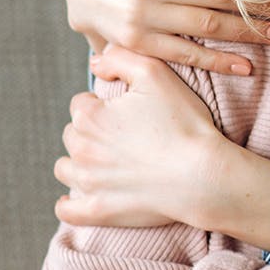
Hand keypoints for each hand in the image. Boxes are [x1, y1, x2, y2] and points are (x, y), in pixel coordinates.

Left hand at [55, 47, 269, 250]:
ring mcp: (88, 183)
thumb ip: (120, 58)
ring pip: (66, 168)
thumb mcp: (156, 74)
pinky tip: (84, 195)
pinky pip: (68, 210)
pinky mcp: (98, 211)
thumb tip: (96, 62)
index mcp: (90, 117)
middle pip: (73, 135)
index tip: (127, 112)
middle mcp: (81, 149)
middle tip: (124, 135)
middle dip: (92, 132)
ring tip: (108, 161)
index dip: (103, 104)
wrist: (203, 174)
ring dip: (80, 162)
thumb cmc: (184, 123)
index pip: (81, 104)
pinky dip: (72, 203)